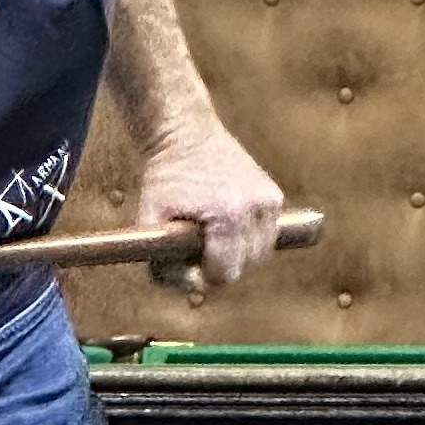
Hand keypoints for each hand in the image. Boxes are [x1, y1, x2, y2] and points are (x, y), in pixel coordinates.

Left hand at [138, 119, 284, 292]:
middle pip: (245, 267)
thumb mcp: (150, 220)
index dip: (203, 276)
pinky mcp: (274, 196)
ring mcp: (270, 202)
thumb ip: (164, 264)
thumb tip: (193, 290)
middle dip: (220, 264)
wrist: (185, 133)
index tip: (188, 262)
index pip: (226, 274)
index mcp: (229, 216)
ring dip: (237, 253)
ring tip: (211, 234)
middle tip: (196, 245)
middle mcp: (257, 209)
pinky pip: (266, 234)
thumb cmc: (164, 177)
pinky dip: (248, 236)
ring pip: (260, 254)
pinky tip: (225, 222)